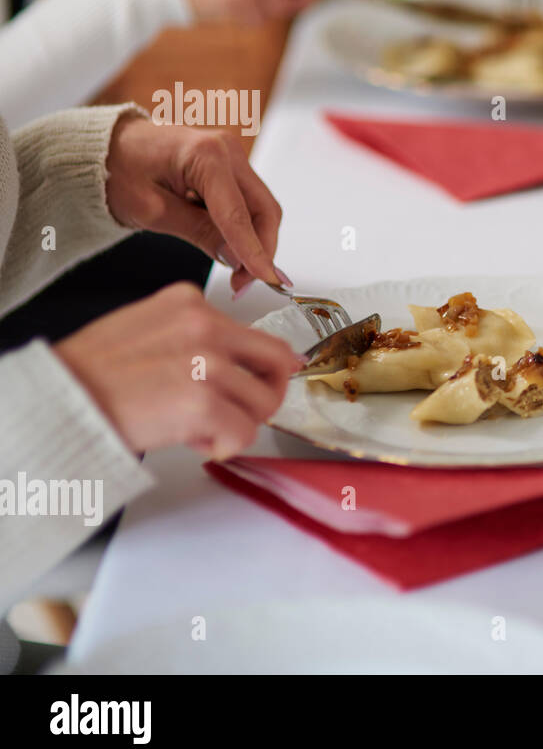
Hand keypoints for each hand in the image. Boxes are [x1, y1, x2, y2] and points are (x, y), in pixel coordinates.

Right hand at [55, 284, 301, 458]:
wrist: (59, 399)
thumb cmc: (92, 373)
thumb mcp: (147, 329)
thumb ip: (194, 338)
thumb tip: (235, 362)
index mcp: (190, 303)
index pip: (253, 334)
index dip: (253, 369)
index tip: (251, 384)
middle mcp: (205, 325)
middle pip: (277, 361)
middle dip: (268, 392)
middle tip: (244, 413)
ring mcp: (207, 362)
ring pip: (264, 402)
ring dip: (239, 423)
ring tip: (202, 428)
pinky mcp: (203, 401)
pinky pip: (244, 432)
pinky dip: (225, 445)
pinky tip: (195, 440)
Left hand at [106, 113, 284, 295]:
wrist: (106, 148)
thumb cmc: (116, 168)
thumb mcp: (151, 210)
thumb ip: (198, 232)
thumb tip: (236, 258)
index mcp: (205, 154)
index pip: (239, 213)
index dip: (253, 251)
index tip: (266, 278)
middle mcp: (226, 150)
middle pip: (263, 209)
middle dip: (262, 249)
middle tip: (247, 282)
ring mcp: (231, 157)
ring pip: (261, 208)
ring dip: (256, 241)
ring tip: (238, 271)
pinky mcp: (229, 167)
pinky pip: (249, 203)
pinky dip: (246, 229)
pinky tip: (231, 248)